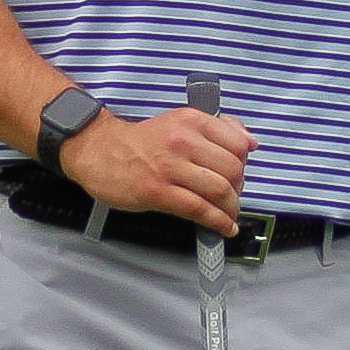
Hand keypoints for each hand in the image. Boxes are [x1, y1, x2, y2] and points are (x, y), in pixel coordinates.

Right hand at [56, 103, 255, 232]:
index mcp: (192, 121)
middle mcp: (183, 140)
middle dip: (239, 188)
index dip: (245, 163)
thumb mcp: (179, 123)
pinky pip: (199, 209)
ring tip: (228, 213)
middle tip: (232, 196)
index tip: (239, 173)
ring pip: (220, 190)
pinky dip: (218, 222)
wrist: (98, 150)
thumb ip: (217, 129)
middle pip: (233, 169)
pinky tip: (224, 228)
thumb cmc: (141, 141)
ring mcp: (170, 167)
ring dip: (231, 208)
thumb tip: (251, 141)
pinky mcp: (158, 191)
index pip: (238, 144)